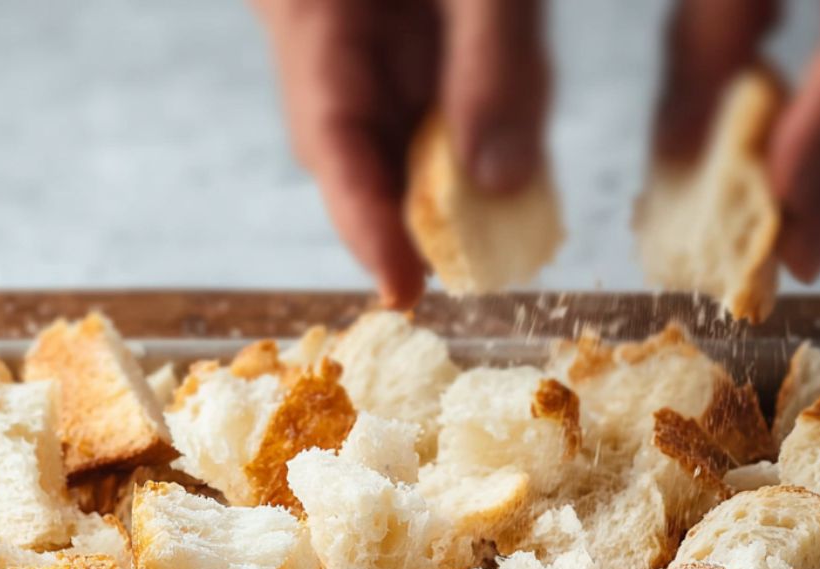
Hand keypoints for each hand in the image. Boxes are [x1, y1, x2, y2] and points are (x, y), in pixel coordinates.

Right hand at [254, 0, 548, 306]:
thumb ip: (493, 62)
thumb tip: (504, 182)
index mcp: (311, 15)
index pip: (329, 141)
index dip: (364, 225)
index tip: (402, 289)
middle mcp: (326, 42)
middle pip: (361, 158)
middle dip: (415, 221)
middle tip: (474, 267)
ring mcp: (362, 46)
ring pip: (398, 143)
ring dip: (449, 191)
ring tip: (502, 226)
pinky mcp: (401, 46)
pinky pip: (430, 114)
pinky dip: (471, 147)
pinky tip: (508, 168)